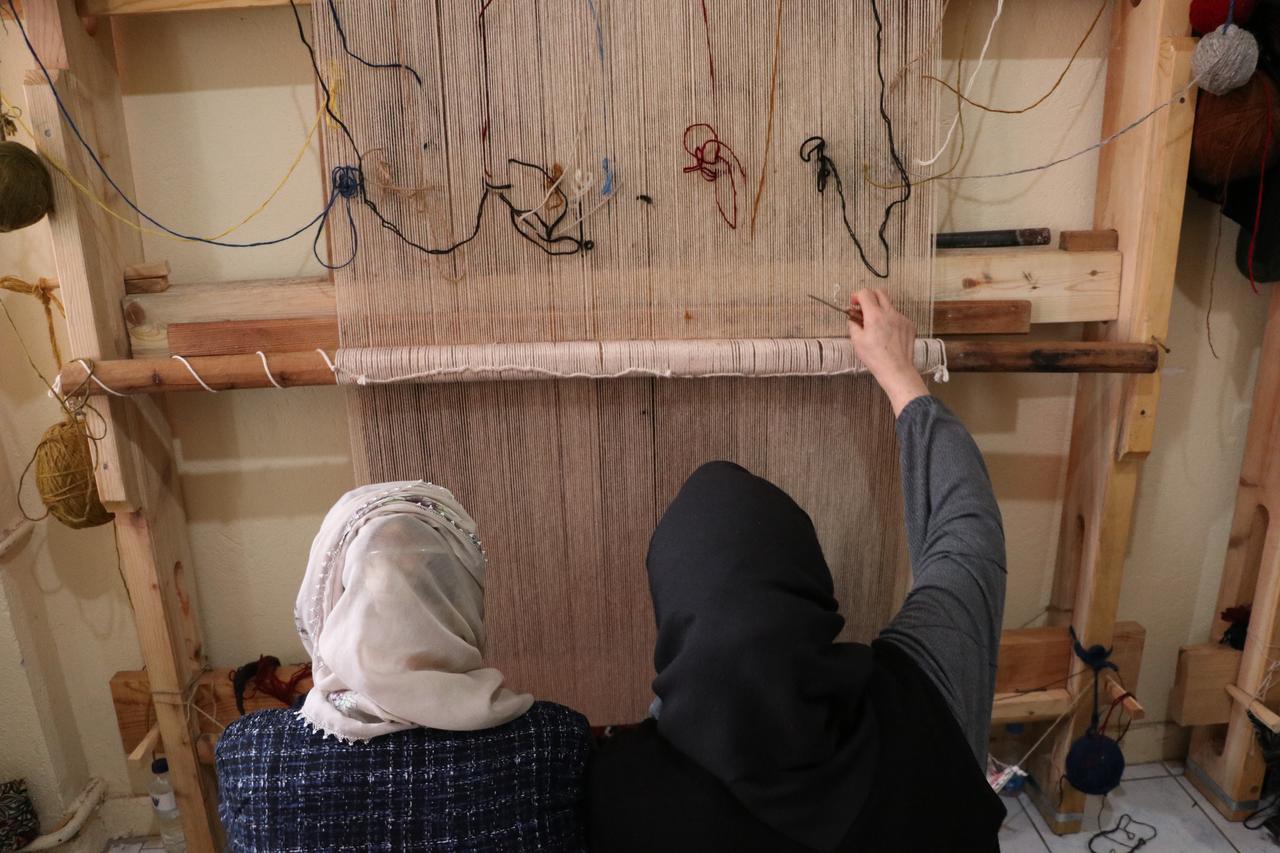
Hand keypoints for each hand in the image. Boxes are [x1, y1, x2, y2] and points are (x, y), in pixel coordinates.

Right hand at [847, 289, 928, 415]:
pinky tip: (888, 334)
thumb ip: (853, 325)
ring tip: (876, 326)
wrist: (896, 369)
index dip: (857, 295)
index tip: (854, 303)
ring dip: (880, 309)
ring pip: (889, 305)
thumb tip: (853, 318)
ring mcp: (901, 318)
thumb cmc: (875, 358)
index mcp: (874, 316)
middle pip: (880, 292)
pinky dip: (891, 320)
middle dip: (870, 296)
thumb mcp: (857, 341)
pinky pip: (898, 316)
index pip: (865, 293)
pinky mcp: (909, 325)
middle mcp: (890, 313)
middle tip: (864, 308)